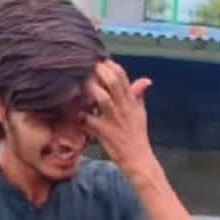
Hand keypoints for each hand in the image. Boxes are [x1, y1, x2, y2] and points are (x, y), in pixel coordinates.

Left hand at [84, 60, 153, 175]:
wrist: (138, 158)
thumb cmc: (137, 135)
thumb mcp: (141, 113)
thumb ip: (139, 95)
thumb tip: (146, 80)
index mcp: (130, 101)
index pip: (122, 77)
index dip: (110, 65)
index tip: (100, 61)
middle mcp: (122, 107)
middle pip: (112, 82)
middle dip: (99, 71)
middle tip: (87, 66)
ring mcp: (113, 120)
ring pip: (102, 98)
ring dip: (90, 89)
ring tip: (80, 84)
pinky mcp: (104, 132)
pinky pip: (89, 120)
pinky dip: (79, 115)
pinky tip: (73, 111)